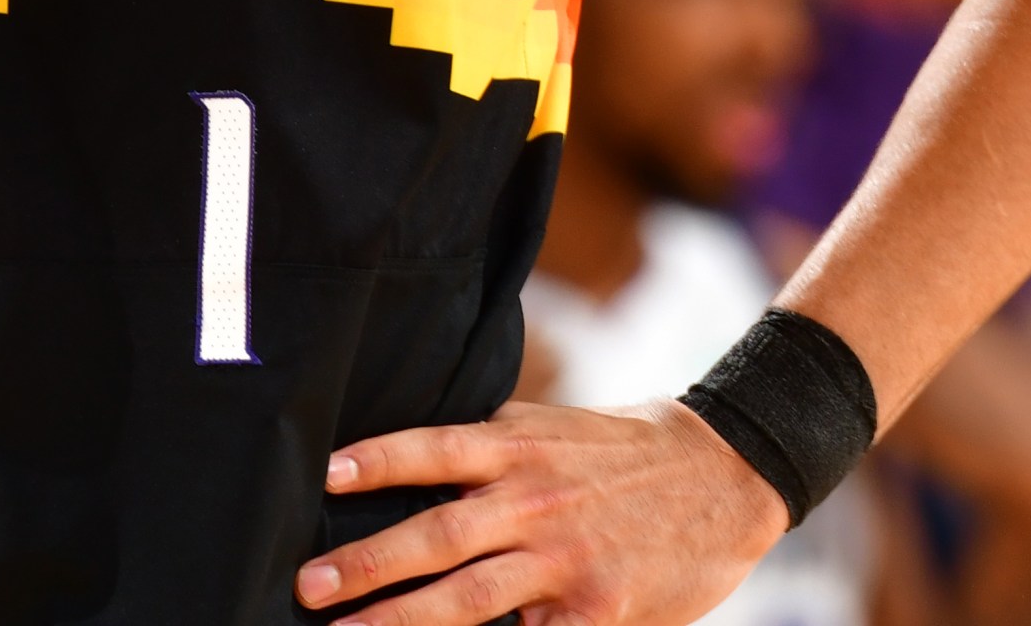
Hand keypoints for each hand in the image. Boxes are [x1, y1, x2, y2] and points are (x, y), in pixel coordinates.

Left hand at [294, 398, 787, 625]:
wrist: (722, 475)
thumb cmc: (622, 450)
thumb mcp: (552, 425)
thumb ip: (490, 443)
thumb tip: (415, 459)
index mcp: (519, 445)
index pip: (434, 447)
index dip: (379, 460)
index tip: (326, 475)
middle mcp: (534, 499)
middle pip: (438, 535)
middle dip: (368, 564)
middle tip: (307, 586)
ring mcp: (565, 561)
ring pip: (470, 600)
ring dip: (402, 621)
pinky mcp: (596, 613)